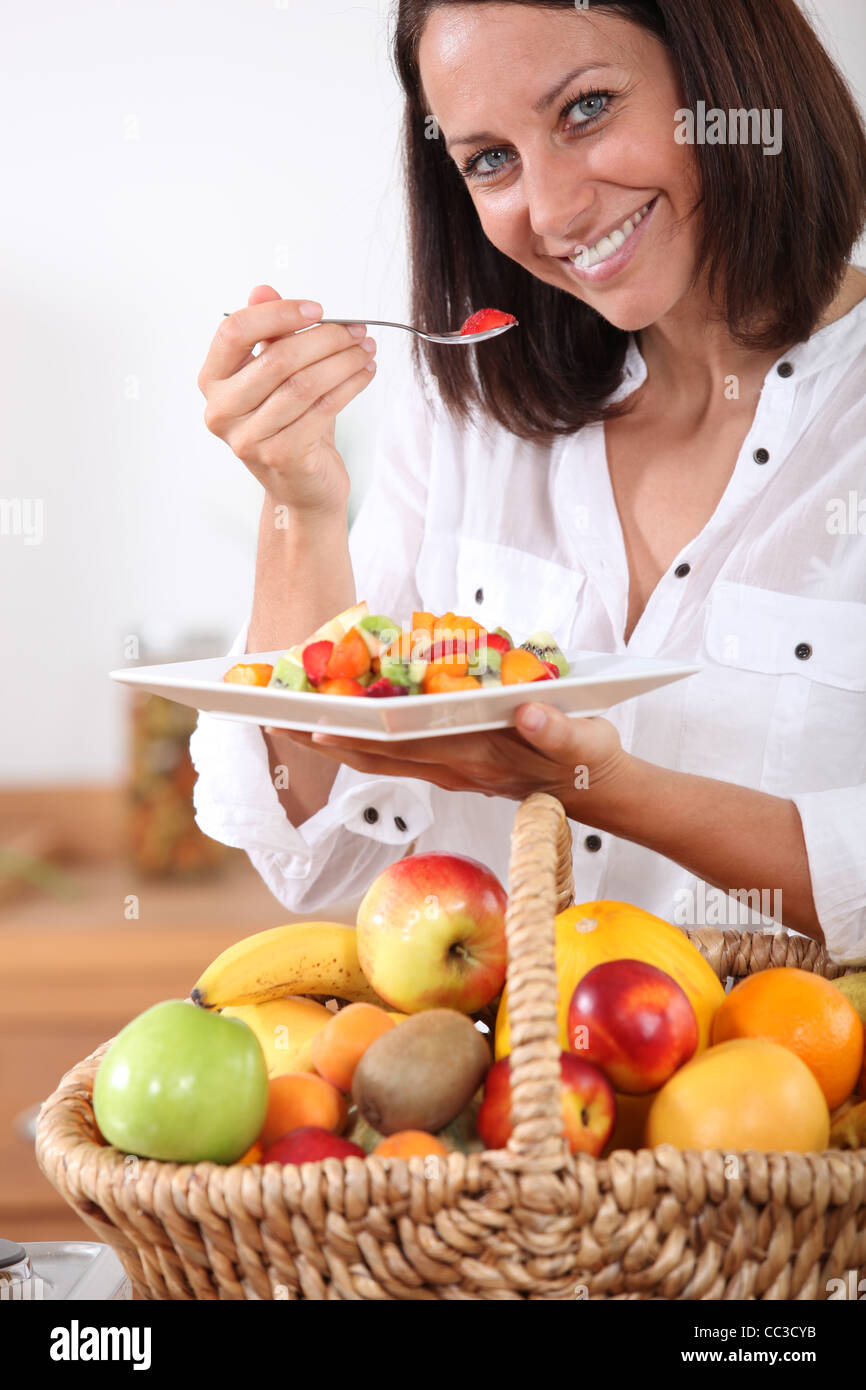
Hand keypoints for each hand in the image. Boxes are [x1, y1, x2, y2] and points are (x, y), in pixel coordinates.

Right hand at [197, 285, 376, 513]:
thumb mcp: (274, 375)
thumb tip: (262, 290)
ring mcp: (247, 438)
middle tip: (357, 330)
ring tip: (366, 349)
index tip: (317, 309)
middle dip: (325, 338)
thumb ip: (266, 333)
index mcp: (212, 381)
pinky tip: (365, 374)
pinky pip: (322, 409)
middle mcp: (221, 410)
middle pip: (277, 359)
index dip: (278, 314)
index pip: (235, 332)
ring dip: (343, 361)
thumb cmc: (288, 424)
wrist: (301, 486)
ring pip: (304, 384)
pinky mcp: (280, 455)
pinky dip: (350, 386)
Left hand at [273, 700, 629, 811]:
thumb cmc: (591, 762)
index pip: (408, 747)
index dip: (362, 735)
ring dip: (336, 739)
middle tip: (275, 717)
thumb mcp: (588, 742)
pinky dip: (364, 739)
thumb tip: (531, 713)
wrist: (600, 793)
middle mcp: (454, 768)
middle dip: (326, 737)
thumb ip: (562, 730)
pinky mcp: (454, 765)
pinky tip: (342, 723)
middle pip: (377, 754)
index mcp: (479, 758)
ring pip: (381, 756)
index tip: (318, 723)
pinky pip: (398, 754)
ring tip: (292, 718)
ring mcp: (451, 769)